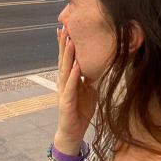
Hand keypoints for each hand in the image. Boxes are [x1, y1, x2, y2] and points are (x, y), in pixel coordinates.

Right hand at [55, 26, 96, 151]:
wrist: (72, 133)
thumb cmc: (79, 111)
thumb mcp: (88, 91)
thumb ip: (89, 78)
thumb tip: (98, 66)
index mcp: (68, 80)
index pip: (66, 59)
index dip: (65, 44)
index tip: (66, 28)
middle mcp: (63, 83)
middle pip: (63, 60)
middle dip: (64, 44)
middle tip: (65, 27)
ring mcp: (63, 92)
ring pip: (64, 70)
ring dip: (67, 56)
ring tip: (70, 41)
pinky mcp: (66, 103)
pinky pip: (70, 87)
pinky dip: (73, 76)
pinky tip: (76, 66)